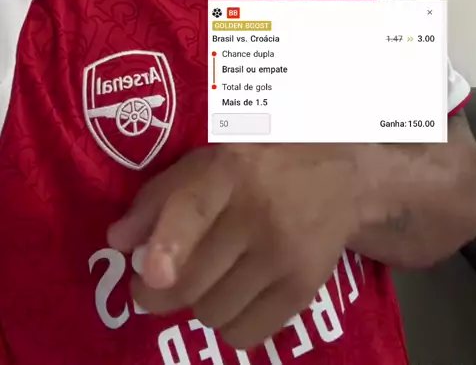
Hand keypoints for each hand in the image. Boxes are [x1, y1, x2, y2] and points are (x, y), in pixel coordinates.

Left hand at [107, 143, 361, 348]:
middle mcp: (258, 212)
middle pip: (192, 281)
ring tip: (206, 277)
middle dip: (157, 292)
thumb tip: (117, 241)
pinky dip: (228, 323)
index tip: (150, 272)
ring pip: (212, 312)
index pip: (195, 208)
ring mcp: (284, 253)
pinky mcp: (304, 287)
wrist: (341, 173)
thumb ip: (159, 196)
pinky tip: (233, 294)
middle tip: (152, 281)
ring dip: (197, 304)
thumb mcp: (208, 159)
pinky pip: (245, 333)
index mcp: (228, 169)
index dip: (169, 244)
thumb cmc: (260, 161)